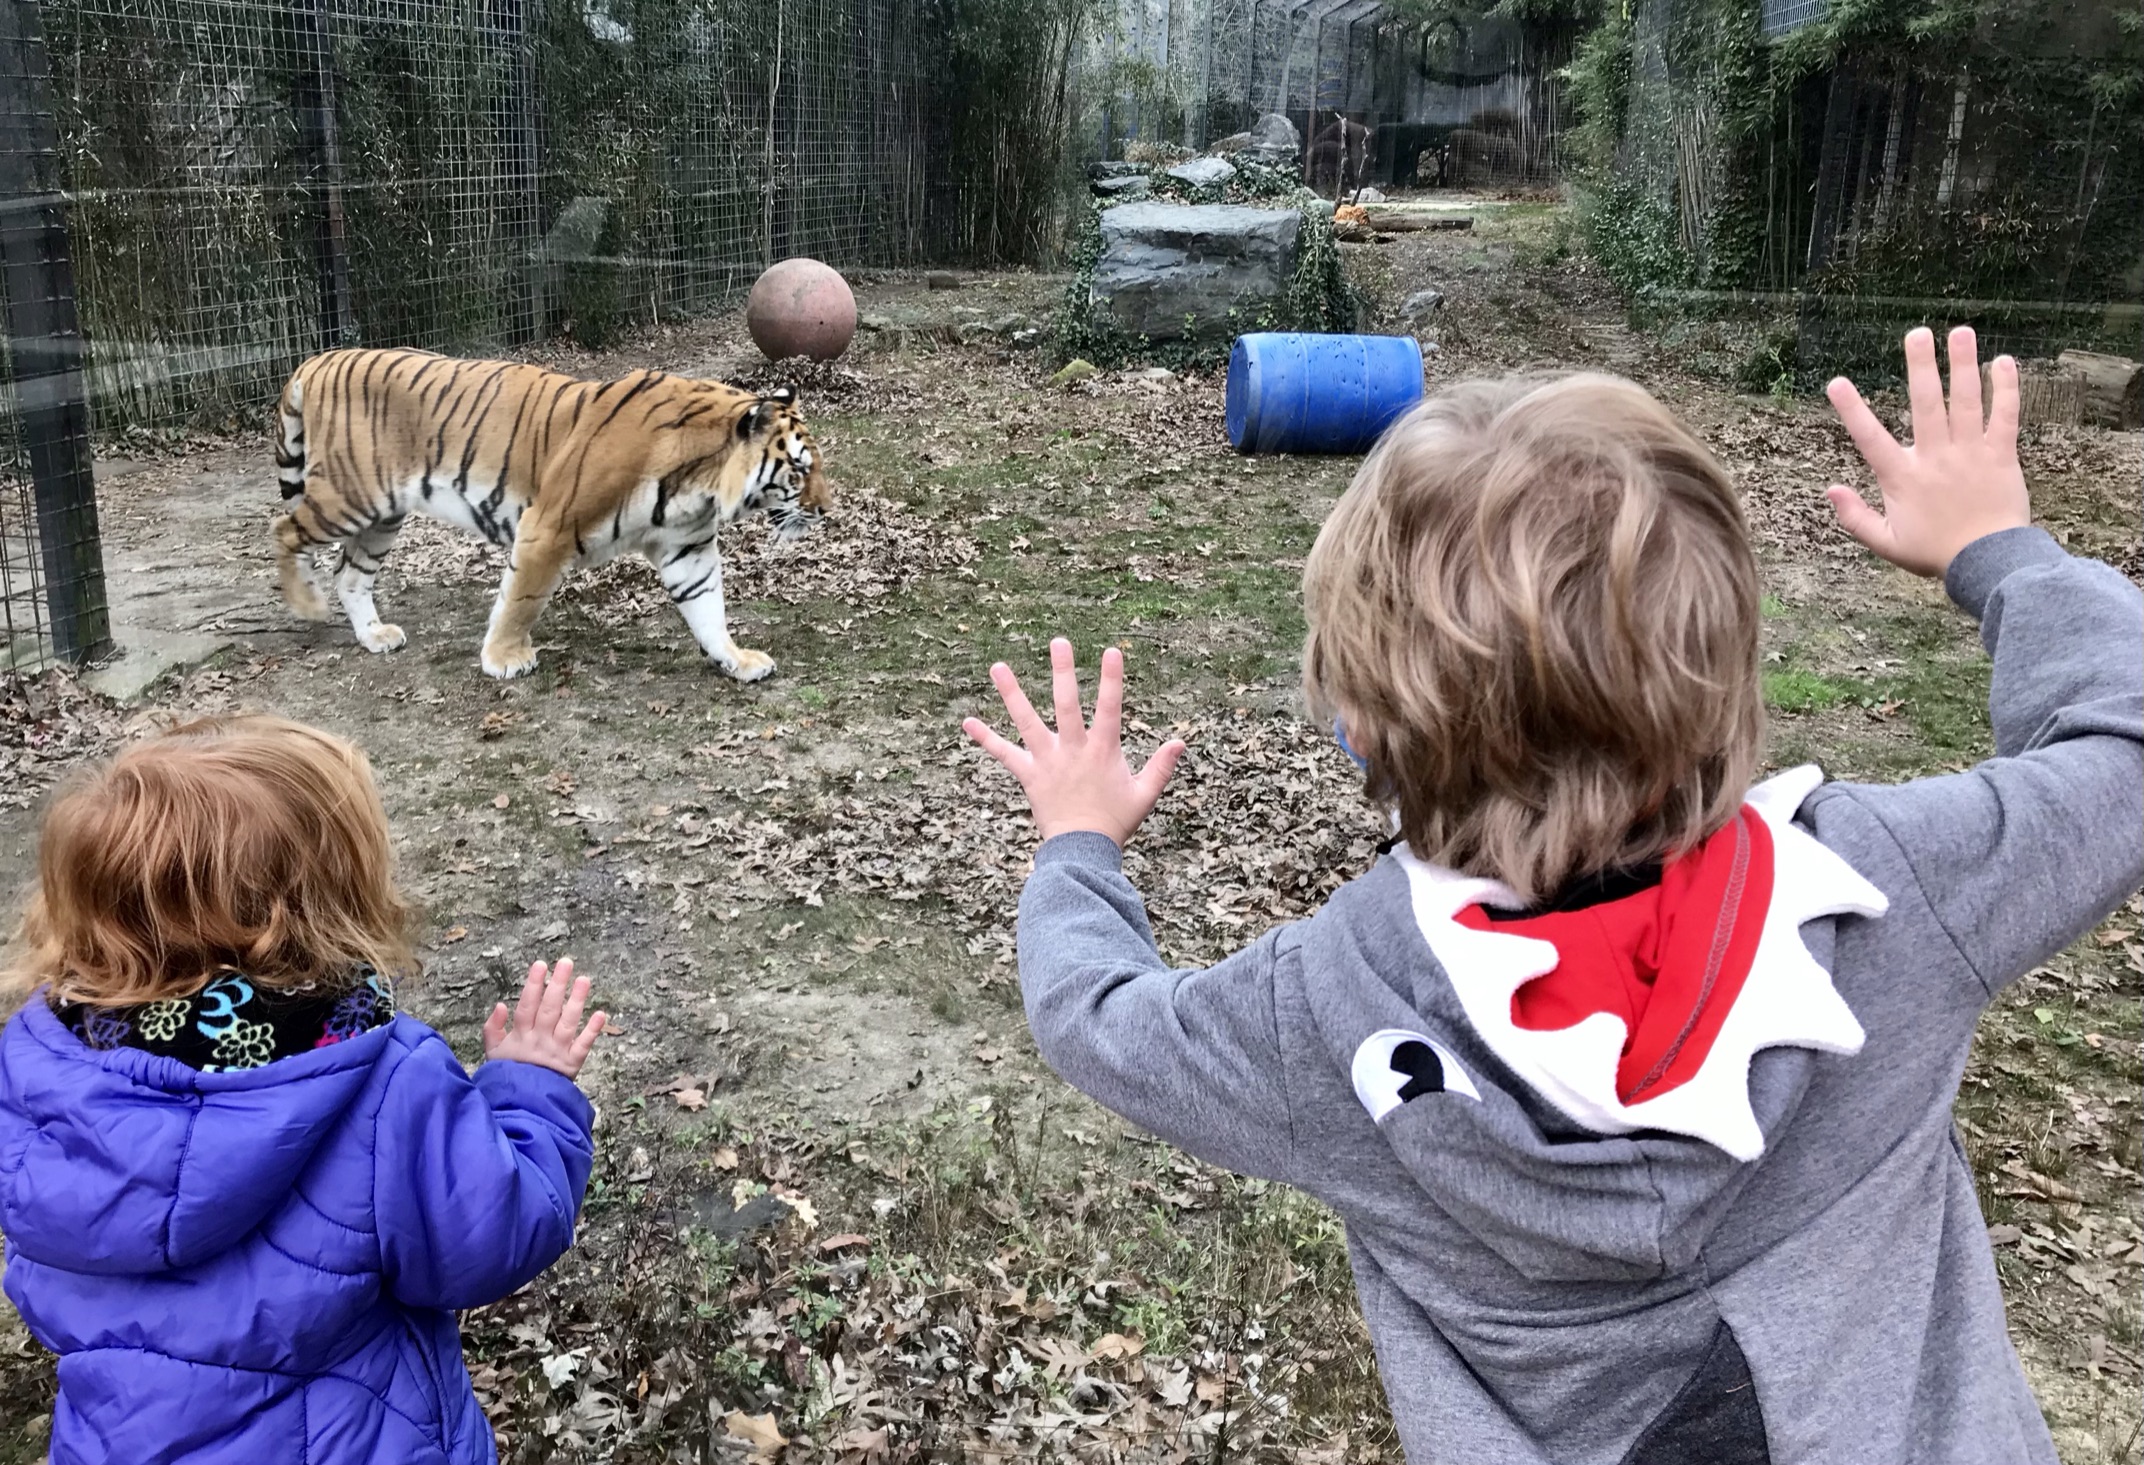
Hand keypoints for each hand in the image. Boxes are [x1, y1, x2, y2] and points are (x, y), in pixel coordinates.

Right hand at [483, 958, 606, 1079]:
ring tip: (584, 979)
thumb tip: (501, 1004)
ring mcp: (557, 1052)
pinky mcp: (571, 1064)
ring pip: (568, 1023)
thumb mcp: (493, 1053)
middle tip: (566, 962)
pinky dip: (592, 1031)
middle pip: (549, 1009)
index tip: (540, 965)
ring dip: (577, 1001)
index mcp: (521, 1037)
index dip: (533, 985)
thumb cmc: (508, 1076)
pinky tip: (601, 1015)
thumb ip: (493, 1029)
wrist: (520, 1107)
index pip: (527, 1006)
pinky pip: (583, 1046)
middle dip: (557, 985)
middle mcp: (540, 1041)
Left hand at [962, 637, 1186, 845]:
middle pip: (1067, 705)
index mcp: (1103, 751)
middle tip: (1058, 642)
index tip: (1111, 651)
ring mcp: (1048, 761)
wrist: (1082, 851)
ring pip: (1028, 722)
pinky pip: (1004, 754)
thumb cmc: (1115, 823)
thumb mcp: (1144, 795)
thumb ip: (1161, 767)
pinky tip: (967, 721)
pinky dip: (986, 738)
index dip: (1111, 680)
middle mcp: (1073, 750)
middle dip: (1063, 671)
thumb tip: (1181, 742)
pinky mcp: (1029, 775)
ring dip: (1012, 693)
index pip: (1110, 708)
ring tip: (997, 666)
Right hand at [1824, 325, 2030, 577]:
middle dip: (1920, 366)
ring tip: (1961, 332)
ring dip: (1963, 364)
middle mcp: (1935, 458)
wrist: (1988, 563)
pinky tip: (2003, 362)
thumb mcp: (1886, 542)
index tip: (1836, 382)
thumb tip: (1829, 490)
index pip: (1870, 439)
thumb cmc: (1934, 554)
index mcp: (1903, 478)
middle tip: (1917, 333)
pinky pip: (2005, 416)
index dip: (1851, 410)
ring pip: (1966, 401)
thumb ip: (1855, 516)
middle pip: (1926, 404)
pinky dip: (2006, 388)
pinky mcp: (2001, 456)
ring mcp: (1970, 454)